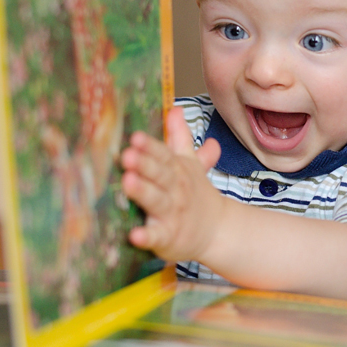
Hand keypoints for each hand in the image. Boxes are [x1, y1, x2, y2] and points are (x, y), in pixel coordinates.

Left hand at [121, 107, 221, 261]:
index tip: (135, 137)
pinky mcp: (168, 238)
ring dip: (143, 192)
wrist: (218, 230)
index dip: (150, 147)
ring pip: (157, 201)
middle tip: (127, 155)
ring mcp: (172, 214)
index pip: (164, 155)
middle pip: (160, 175)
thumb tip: (175, 108)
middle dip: (145, 164)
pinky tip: (134, 235)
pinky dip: (147, 237)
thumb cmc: (196, 194)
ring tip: (127, 182)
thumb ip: (181, 137)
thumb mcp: (190, 164)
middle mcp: (176, 190)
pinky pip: (157, 237)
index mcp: (178, 170)